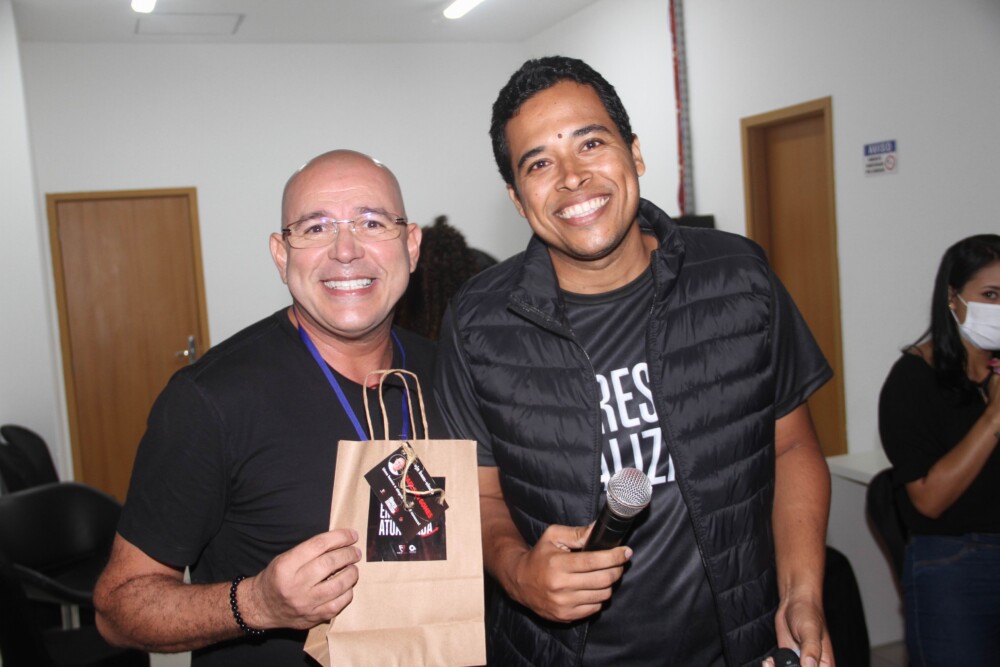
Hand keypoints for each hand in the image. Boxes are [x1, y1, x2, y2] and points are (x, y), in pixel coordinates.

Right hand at [241, 529, 360, 629]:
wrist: (261, 606)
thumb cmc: (277, 577)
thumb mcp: (285, 558)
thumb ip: (310, 550)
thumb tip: (341, 541)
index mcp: (286, 566)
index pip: (318, 545)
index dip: (339, 537)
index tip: (352, 535)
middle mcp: (295, 584)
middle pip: (330, 564)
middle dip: (348, 554)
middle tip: (355, 552)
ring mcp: (305, 603)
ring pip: (338, 585)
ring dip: (351, 574)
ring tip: (353, 568)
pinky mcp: (313, 617)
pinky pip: (338, 604)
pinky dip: (347, 593)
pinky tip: (347, 587)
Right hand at [507, 523, 630, 622]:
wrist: (519, 581)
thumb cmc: (539, 556)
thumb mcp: (553, 537)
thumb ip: (577, 533)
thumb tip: (599, 529)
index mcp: (558, 564)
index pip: (594, 561)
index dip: (615, 556)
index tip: (626, 551)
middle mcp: (561, 586)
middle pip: (603, 579)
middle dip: (617, 569)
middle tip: (619, 563)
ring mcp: (564, 604)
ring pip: (602, 595)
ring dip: (609, 584)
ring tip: (606, 575)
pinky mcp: (565, 616)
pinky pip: (595, 608)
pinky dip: (599, 597)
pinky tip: (594, 588)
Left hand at [772, 590, 834, 666]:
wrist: (794, 602)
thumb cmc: (808, 613)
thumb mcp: (810, 630)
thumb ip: (810, 649)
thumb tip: (809, 665)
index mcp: (825, 666)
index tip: (796, 666)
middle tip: (775, 665)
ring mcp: (799, 665)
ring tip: (769, 663)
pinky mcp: (787, 661)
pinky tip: (768, 661)